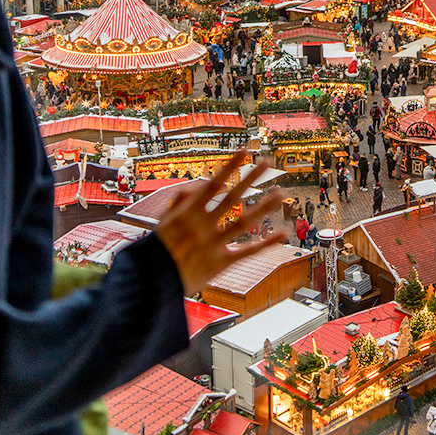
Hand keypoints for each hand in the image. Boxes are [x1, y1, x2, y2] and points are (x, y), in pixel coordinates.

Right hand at [154, 151, 286, 294]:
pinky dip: (266, 243)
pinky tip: (283, 234)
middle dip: (250, 178)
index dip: (230, 167)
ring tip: (280, 193)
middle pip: (232, 197)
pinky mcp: (220, 263)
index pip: (213, 184)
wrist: (153, 283)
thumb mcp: (163, 221)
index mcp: (187, 213)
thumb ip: (180, 201)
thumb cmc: (157, 250)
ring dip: (263, 206)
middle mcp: (203, 226)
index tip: (243, 151)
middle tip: (266, 162)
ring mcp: (213, 244)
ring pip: (244, 222)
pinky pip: (247, 252)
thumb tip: (197, 186)